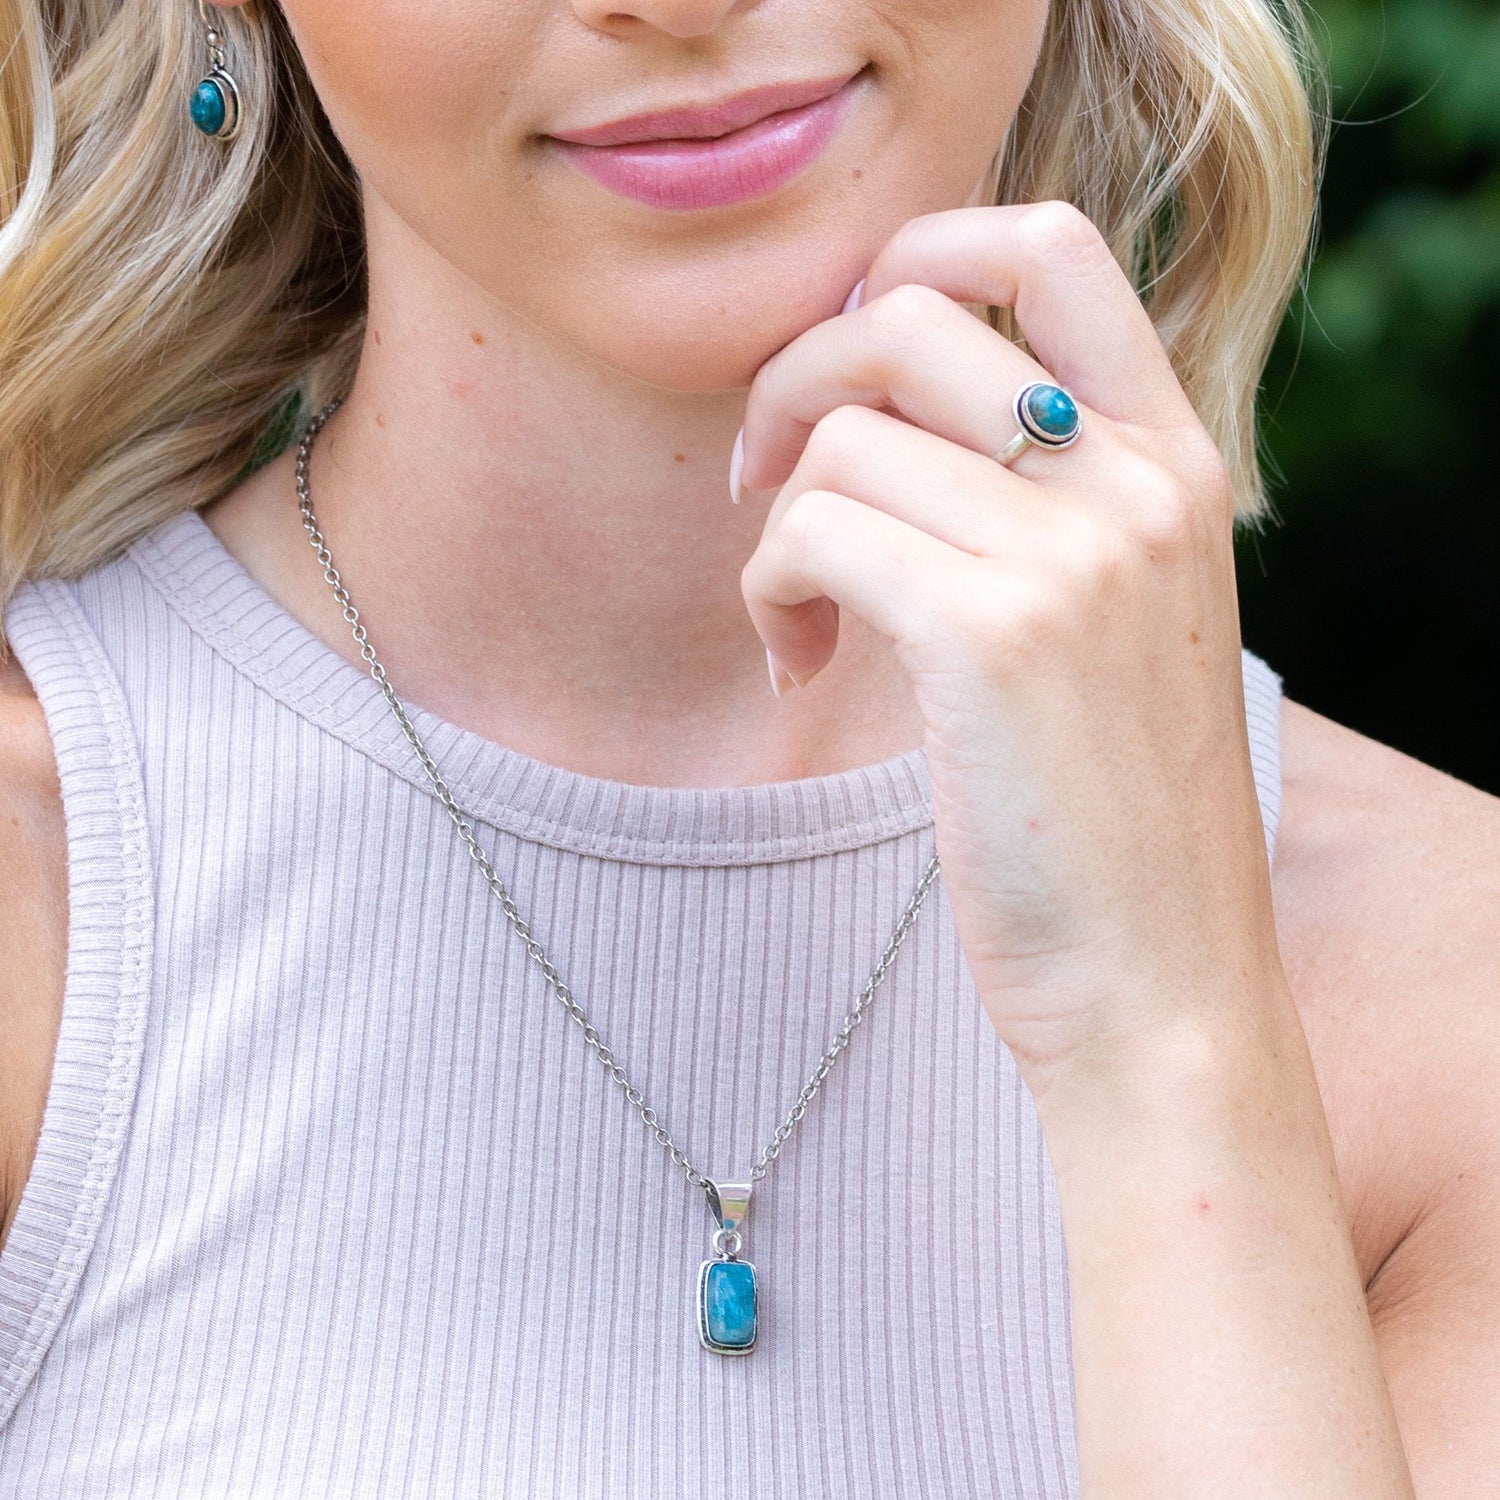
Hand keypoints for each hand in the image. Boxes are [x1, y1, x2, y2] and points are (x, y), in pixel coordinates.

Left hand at [736, 201, 1284, 1096]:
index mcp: (1176, 463)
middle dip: (795, 380)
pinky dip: (768, 589)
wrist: (1159, 978)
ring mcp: (1069, 553)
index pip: (1049, 248)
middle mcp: (1134, 482)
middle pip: (905, 318)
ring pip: (841, 439)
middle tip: (762, 476)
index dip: (919, 251)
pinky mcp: (988, 635)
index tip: (848, 347)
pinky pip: (812, 532)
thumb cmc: (1112, 813)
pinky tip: (793, 664)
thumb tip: (884, 406)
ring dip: (776, 519)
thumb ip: (1047, 502)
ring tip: (794, 614)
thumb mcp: (1122, 624)